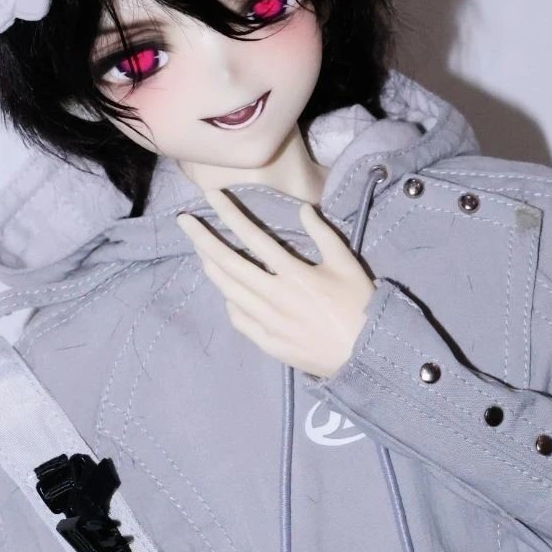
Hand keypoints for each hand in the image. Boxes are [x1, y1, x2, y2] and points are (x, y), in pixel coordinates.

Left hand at [174, 187, 375, 378]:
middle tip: (184, 222)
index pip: (253, 237)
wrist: (366, 353)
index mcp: (294, 274)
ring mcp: (269, 323)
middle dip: (202, 239)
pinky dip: (230, 303)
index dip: (229, 215)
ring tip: (199, 251)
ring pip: (229, 292)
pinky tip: (228, 293)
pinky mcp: (269, 344)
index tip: (210, 197)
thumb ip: (323, 235)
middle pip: (229, 264)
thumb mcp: (346, 264)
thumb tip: (303, 209)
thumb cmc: (360, 304)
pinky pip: (240, 320)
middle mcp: (275, 297)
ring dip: (211, 268)